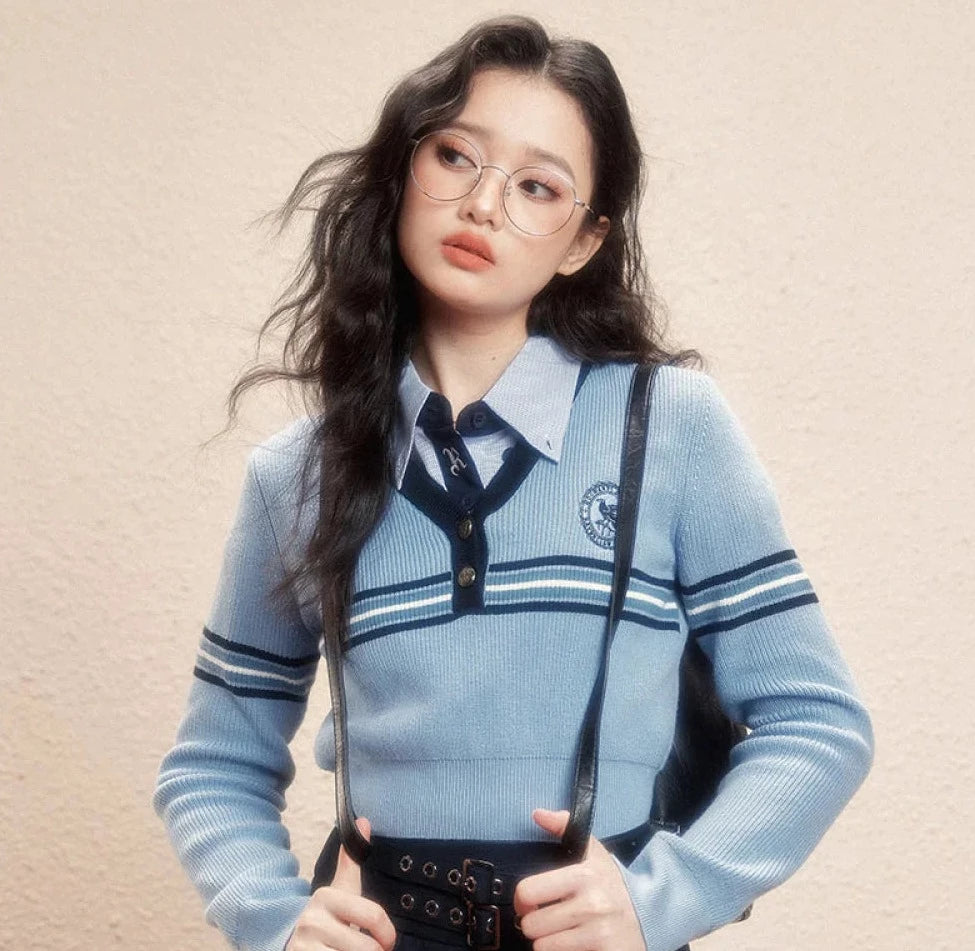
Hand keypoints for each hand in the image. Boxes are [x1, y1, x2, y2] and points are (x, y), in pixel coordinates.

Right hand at [286, 816, 397, 950]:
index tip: (387, 941)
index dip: (387, 935)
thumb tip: (363, 821)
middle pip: (368, 947)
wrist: (294, 943)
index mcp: (326, 896)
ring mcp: (304, 946)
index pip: (374, 917)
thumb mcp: (341, 889)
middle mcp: (312, 920)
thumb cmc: (328, 917)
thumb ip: (351, 861)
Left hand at [512, 808, 644, 950]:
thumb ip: (564, 827)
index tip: (528, 902)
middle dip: (535, 923)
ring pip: (542, 946)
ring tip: (561, 931)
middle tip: (547, 919)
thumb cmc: (612, 883)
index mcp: (583, 875)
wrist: (650, 916)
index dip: (521, 899)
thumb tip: (537, 813)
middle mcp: (591, 905)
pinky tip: (574, 943)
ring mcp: (597, 933)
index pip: (528, 891)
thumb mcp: (593, 852)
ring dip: (547, 942)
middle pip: (531, 925)